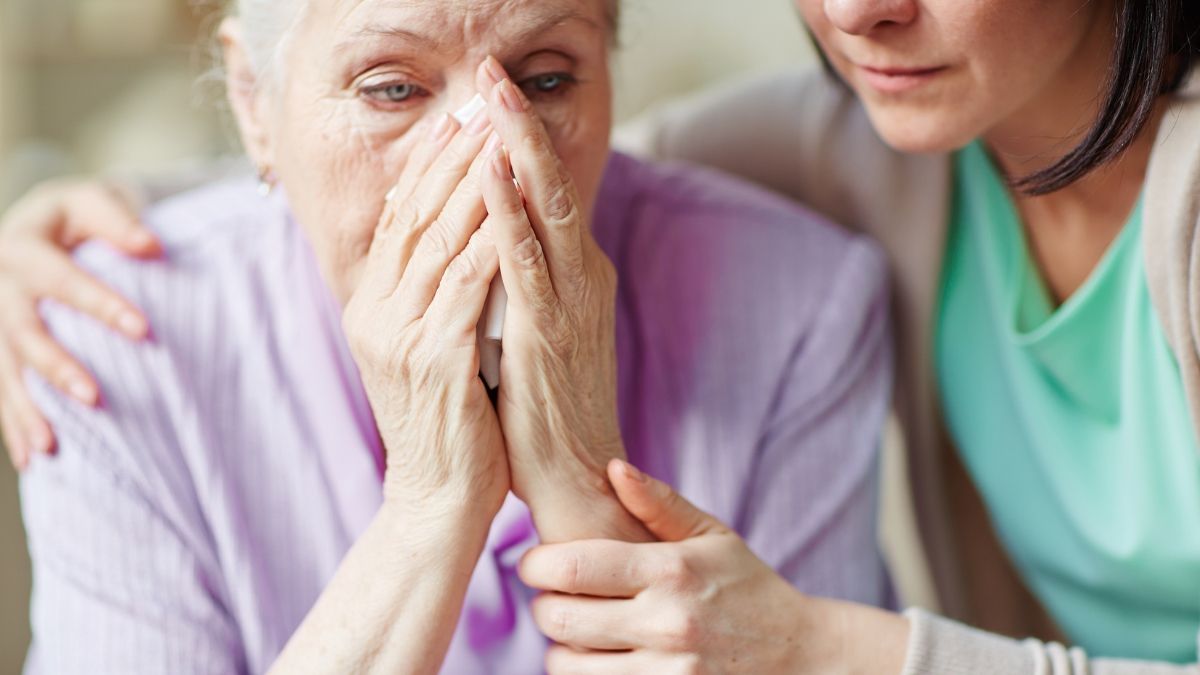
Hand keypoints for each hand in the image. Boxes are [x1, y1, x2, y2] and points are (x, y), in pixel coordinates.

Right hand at [0, 180, 159, 469]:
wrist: (37, 225)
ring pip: (4, 369)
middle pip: (25, 332)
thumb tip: (152, 246)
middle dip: (57, 367)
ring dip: (27, 409)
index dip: (102, 304)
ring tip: (51, 447)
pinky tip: (32, 459)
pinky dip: (14, 423)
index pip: (64, 280)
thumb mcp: (93, 203)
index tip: (145, 331)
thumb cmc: (77, 216)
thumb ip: (118, 222)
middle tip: (95, 398)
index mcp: (23, 246)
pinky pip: (0, 388)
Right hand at [341, 106, 510, 517]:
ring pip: (438, 242)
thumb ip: (429, 292)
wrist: (438, 496)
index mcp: (372, 306)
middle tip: (483, 109)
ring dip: (472, 186)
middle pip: (415, 217)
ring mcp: (399, 337)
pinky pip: (463, 288)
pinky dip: (486, 242)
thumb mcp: (426, 345)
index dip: (431, 166)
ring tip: (499, 138)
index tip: (461, 122)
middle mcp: (375, 314)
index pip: (400, 219)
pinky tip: (508, 207)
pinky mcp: (433, 362)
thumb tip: (449, 235)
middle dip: (453, 158)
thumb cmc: (447, 419)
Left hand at [473, 57, 642, 542]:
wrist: (576, 474)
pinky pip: (526, 261)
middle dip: (520, 122)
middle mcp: (580, 274)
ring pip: (545, 208)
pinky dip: (508, 212)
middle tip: (493, 70)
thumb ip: (525, 277)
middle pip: (552, 182)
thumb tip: (497, 230)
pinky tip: (490, 173)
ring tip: (492, 97)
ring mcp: (569, 300)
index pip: (547, 191)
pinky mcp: (548, 331)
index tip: (491, 93)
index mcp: (574, 272)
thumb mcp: (537, 325)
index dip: (520, 138)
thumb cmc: (546, 404)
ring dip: (516, 148)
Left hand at [519, 459, 818, 673]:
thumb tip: (612, 468)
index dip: (536, 564)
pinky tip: (598, 659)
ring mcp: (667, 673)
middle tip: (552, 597)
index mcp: (671, 571)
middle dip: (543, 605)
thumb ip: (659, 504)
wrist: (802, 657)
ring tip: (576, 632)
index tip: (534, 563)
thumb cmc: (750, 588)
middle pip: (559, 618)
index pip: (573, 566)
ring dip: (561, 647)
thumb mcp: (713, 537)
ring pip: (568, 665)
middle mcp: (666, 624)